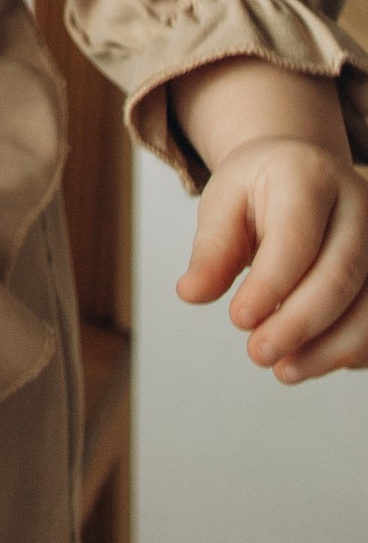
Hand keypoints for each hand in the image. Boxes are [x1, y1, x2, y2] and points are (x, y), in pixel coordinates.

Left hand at [173, 62, 367, 380]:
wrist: (302, 172)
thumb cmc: (259, 190)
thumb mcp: (224, 203)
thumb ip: (212, 250)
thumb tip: (190, 294)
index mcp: (309, 176)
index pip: (295, 239)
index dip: (269, 286)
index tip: (237, 320)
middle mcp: (357, 204)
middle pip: (340, 274)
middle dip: (298, 324)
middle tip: (258, 354)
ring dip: (327, 349)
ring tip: (282, 370)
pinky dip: (348, 351)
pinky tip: (310, 362)